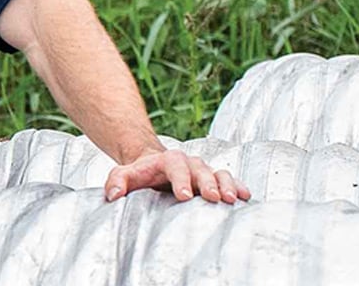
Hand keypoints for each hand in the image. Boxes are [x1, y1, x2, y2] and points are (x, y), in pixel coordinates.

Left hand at [105, 148, 250, 203]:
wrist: (153, 168)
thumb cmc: (139, 174)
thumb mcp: (124, 175)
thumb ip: (116, 181)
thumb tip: (113, 195)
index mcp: (167, 160)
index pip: (175, 166)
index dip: (180, 179)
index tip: (184, 195)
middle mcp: (189, 163)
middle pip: (200, 169)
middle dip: (207, 183)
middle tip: (213, 198)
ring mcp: (204, 171)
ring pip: (218, 173)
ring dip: (226, 185)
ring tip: (232, 199)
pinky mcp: (214, 180)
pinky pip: (230, 180)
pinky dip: (238, 187)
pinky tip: (246, 197)